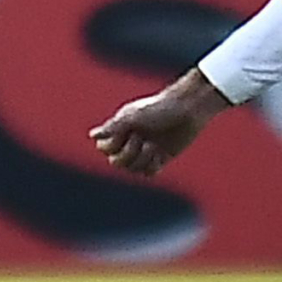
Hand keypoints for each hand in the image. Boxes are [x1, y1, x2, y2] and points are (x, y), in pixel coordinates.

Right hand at [92, 71, 232, 175]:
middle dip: (127, 154)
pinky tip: (160, 154)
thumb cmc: (159, 108)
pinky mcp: (160, 158)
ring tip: (154, 145)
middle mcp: (130, 140)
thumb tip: (92, 136)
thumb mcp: (133, 116)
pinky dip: (152, 166)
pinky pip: (148, 173)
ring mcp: (145, 150)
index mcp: (121, 128)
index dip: (111, 146)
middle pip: (116, 163)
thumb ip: (112, 127)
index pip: (104, 148)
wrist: (189, 109)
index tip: (125, 132)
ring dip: (142, 159)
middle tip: (141, 139)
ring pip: (132, 169)